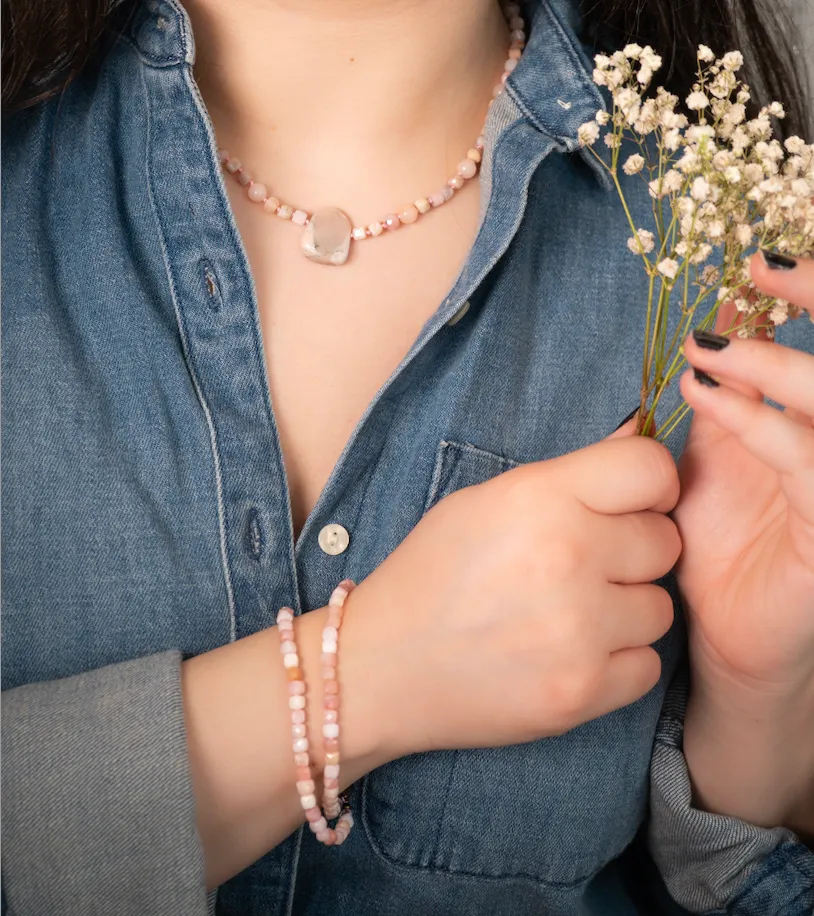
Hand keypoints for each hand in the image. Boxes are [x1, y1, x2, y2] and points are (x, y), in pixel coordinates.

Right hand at [343, 430, 679, 760]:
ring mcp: (577, 630)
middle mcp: (566, 557)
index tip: (631, 505)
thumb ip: (571, 474)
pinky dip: (616, 663)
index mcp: (539, 498)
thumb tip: (640, 436)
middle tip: (583, 567)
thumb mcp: (487, 502)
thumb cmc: (432, 574)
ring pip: (660, 609)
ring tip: (569, 614)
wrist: (383, 665)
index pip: (651, 470)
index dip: (650, 487)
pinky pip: (646, 667)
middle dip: (632, 552)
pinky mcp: (581, 692)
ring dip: (625, 610)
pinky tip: (569, 654)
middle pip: (665, 542)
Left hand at [676, 251, 813, 691]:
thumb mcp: (715, 459)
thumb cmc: (720, 547)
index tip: (756, 263)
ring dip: (773, 366)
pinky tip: (712, 402)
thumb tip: (706, 335)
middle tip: (751, 276)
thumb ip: (723, 404)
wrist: (727, 632)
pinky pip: (811, 466)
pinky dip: (761, 423)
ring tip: (708, 350)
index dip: (811, 294)